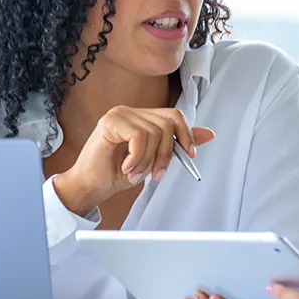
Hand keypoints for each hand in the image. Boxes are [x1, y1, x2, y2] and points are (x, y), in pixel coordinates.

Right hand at [53, 107, 214, 215]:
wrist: (90, 187)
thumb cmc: (115, 174)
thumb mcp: (153, 160)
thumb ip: (176, 145)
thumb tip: (208, 134)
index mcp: (139, 117)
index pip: (173, 115)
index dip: (186, 134)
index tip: (190, 155)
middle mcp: (129, 112)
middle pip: (167, 123)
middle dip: (166, 154)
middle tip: (156, 174)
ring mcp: (118, 114)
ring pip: (153, 132)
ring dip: (148, 161)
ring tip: (135, 173)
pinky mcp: (110, 123)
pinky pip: (139, 137)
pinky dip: (137, 158)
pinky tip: (127, 168)